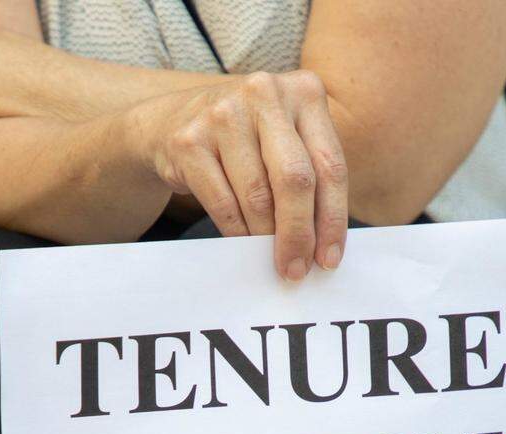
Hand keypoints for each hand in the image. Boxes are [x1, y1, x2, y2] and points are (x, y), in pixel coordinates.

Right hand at [133, 71, 348, 279]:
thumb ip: (310, 176)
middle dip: (299, 234)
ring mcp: (223, 114)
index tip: (329, 259)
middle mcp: (265, 94)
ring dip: (266, 238)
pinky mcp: (190, 141)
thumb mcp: (286, 139)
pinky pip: (223, 202)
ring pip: (257, 196)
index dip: (332, 219)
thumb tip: (322, 243)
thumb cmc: (245, 139)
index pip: (330, 165)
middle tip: (296, 269)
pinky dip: (237, 232)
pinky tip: (244, 243)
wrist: (173, 120)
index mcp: (304, 92)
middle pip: (295, 179)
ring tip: (270, 257)